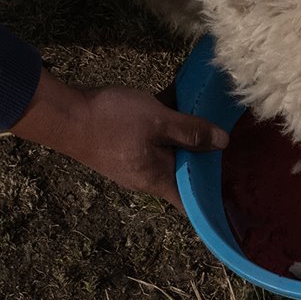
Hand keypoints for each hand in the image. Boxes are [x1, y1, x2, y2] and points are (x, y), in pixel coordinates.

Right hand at [10, 68, 227, 208]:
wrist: (62, 113)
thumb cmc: (112, 121)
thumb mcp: (159, 122)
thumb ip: (192, 133)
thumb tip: (223, 143)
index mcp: (158, 179)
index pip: (192, 203)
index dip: (214, 203)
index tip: (237, 198)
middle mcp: (148, 175)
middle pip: (185, 172)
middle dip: (207, 160)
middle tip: (237, 147)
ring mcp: (135, 158)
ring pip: (170, 149)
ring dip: (188, 135)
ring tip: (214, 117)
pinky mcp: (124, 142)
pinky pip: (154, 135)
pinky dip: (168, 121)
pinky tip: (182, 96)